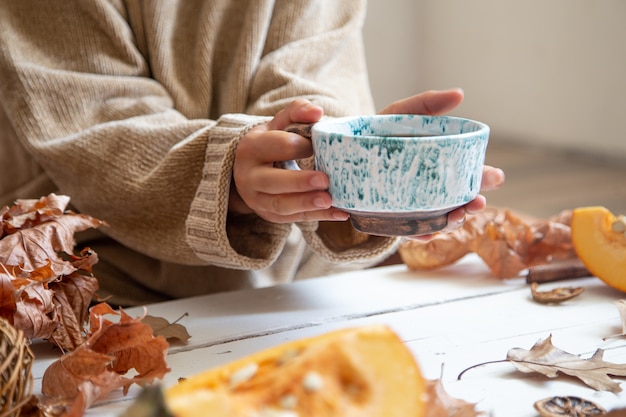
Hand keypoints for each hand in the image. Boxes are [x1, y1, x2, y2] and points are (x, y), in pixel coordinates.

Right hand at [231, 99, 348, 222]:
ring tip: (330, 200)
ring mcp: (258, 199)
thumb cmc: (270, 142)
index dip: (299, 145)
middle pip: (273, 181)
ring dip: (307, 203)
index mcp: (251, 148)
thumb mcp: (278, 124)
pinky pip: (295, 218)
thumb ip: (297, 112)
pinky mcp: (270, 215)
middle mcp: (249, 176)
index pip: (276, 146)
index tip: (318, 145)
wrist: (249, 169)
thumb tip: (317, 112)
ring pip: (281, 205)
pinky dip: (319, 216)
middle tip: (325, 179)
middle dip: (299, 182)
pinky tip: (339, 212)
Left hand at [381, 89, 505, 238]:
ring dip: (452, 222)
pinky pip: (407, 231)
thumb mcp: (401, 114)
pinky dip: (418, 234)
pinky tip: (426, 235)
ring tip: (456, 216)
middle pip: (459, 202)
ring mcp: (412, 206)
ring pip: (439, 220)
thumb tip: (460, 94)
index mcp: (437, 166)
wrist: (341, 151)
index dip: (484, 178)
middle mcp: (429, 189)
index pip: (467, 175)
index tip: (496, 176)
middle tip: (478, 201)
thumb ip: (427, 104)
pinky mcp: (391, 217)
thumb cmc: (377, 132)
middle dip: (472, 204)